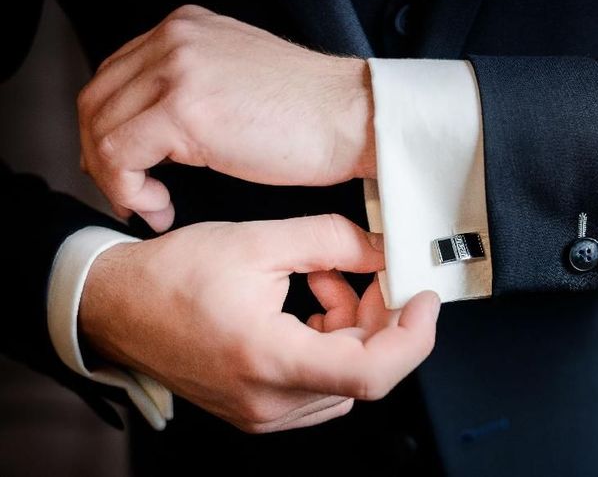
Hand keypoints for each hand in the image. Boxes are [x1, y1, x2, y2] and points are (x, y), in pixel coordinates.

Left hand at [77, 5, 375, 231]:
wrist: (355, 119)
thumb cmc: (315, 114)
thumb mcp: (241, 80)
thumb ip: (197, 87)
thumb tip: (159, 129)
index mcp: (186, 29)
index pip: (115, 76)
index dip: (111, 129)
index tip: (131, 168)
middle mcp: (175, 40)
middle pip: (97, 100)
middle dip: (103, 156)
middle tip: (130, 192)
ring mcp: (177, 70)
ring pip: (101, 129)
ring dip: (116, 179)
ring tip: (150, 205)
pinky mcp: (184, 110)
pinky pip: (120, 155)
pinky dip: (129, 190)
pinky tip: (159, 206)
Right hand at [80, 215, 438, 432]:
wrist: (118, 307)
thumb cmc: (173, 276)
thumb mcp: (258, 241)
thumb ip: (331, 241)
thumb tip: (382, 249)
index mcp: (267, 359)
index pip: (371, 373)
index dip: (413, 337)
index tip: (424, 300)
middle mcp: (268, 400)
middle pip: (364, 370)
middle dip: (380, 317)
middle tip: (368, 272)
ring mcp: (264, 412)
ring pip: (346, 376)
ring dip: (353, 327)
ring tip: (322, 280)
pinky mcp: (260, 409)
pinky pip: (321, 383)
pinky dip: (330, 342)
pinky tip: (309, 305)